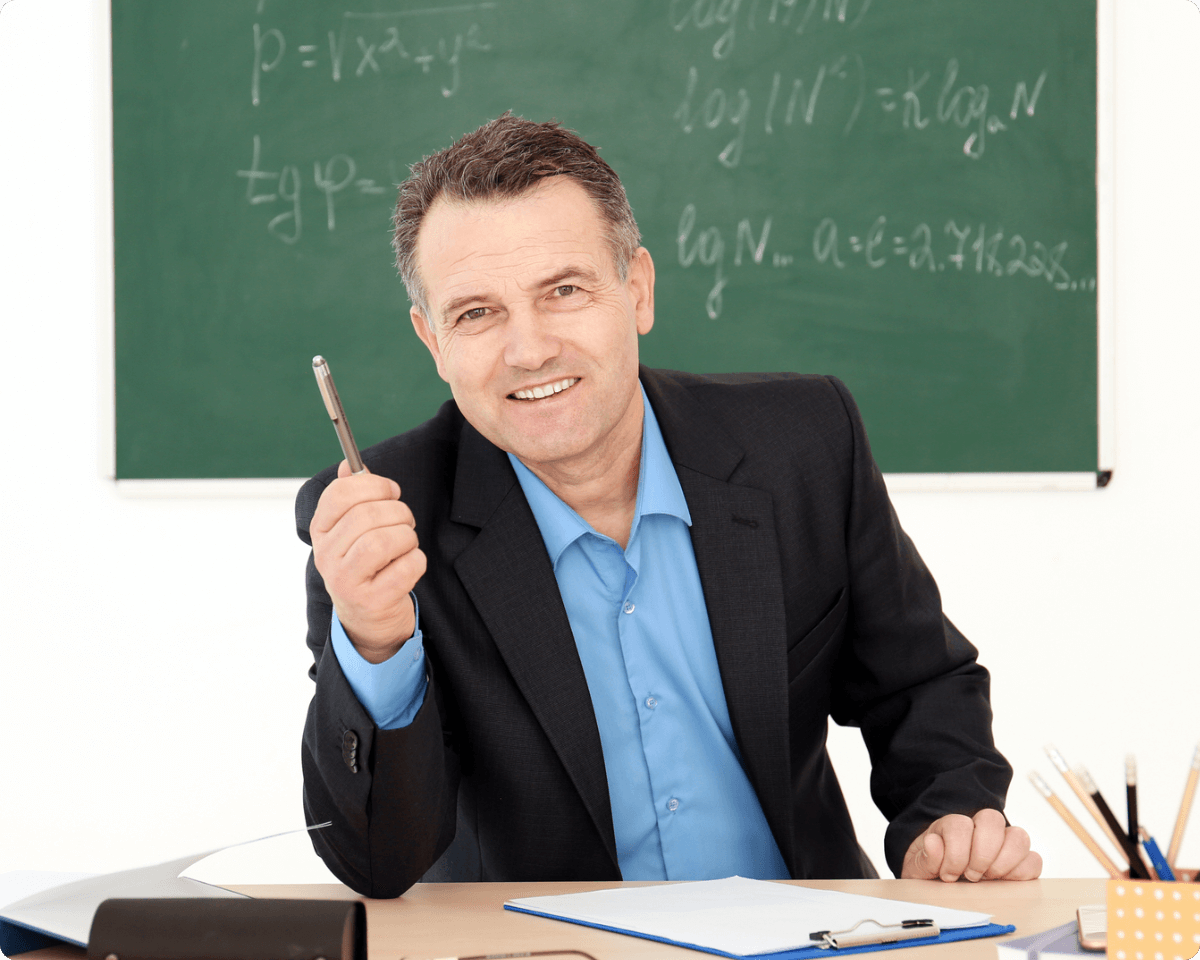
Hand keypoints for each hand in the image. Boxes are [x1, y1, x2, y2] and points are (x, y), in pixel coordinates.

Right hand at [310, 461, 426, 662]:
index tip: (392, 492)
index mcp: (321, 532)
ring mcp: (345, 582)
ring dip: (406, 538)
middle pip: (366, 516)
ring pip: (384, 541)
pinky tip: (409, 565)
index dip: (373, 485)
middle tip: (405, 521)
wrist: (368, 619)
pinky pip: (405, 568)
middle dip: (398, 513)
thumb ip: (352, 497)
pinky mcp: (371, 601)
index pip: (339, 494)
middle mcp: (326, 556)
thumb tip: (349, 465)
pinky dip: (416, 561)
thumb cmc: (366, 565)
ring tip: (406, 545)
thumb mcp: (352, 532)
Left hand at [901, 809, 1042, 880]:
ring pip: (1019, 836)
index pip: (960, 824)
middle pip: (992, 819)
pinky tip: (1003, 883)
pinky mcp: (1020, 862)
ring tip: (988, 879)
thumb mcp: (917, 867)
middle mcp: (980, 827)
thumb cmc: (931, 870)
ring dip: (1004, 862)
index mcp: (952, 825)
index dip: (955, 852)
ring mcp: (1004, 843)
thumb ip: (924, 857)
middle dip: (982, 853)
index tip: (948, 875)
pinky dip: (1022, 873)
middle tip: (971, 876)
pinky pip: (1034, 861)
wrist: (941, 881)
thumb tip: (932, 843)